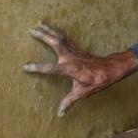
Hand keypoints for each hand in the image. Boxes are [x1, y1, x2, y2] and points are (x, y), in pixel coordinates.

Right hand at [23, 22, 137, 116]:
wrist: (111, 69)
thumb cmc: (97, 81)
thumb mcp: (82, 93)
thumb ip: (69, 102)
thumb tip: (60, 114)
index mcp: (70, 68)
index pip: (50, 68)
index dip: (38, 68)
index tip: (25, 67)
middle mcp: (71, 57)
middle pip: (55, 43)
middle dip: (43, 36)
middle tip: (31, 30)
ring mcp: (75, 50)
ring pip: (60, 36)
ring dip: (49, 29)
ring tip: (38, 23)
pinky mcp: (77, 48)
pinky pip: (66, 37)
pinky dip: (58, 31)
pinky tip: (51, 28)